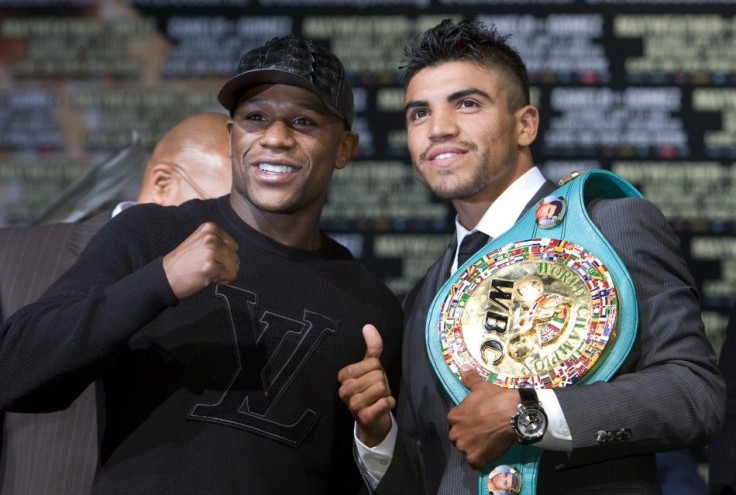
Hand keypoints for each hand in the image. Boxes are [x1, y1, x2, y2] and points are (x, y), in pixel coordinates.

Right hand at [162, 222, 238, 298]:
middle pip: (235, 256)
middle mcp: (212, 237)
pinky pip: (231, 276)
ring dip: (223, 273)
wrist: (166, 276)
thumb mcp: (200, 241)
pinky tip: (207, 277)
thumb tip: (235, 252)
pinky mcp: (211, 266)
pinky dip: (222, 280)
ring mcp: (212, 251)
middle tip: (206, 267)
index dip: (224, 256)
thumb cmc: (184, 262)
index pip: (233, 246)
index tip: (209, 259)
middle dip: (224, 265)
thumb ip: (218, 241)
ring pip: (235, 267)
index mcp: (210, 228)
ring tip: (206, 271)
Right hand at [337, 324, 394, 446]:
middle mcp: (344, 389)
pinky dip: (389, 403)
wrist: (371, 420)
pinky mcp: (364, 417)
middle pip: (377, 375)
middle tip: (376, 391)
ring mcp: (352, 404)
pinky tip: (382, 407)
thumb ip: (372, 347)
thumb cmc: (370, 390)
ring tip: (378, 399)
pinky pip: (384, 403)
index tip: (371, 379)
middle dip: (382, 383)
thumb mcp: (371, 367)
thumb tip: (368, 325)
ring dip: (385, 394)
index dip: (378, 370)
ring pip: (381, 387)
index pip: (373, 362)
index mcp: (344, 375)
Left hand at [447, 367, 518, 468]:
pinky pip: (475, 462)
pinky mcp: (476, 459)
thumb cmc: (496, 399)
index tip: (477, 419)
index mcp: (454, 416)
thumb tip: (462, 366)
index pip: (455, 421)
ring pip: (467, 449)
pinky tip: (490, 451)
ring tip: (488, 440)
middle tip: (483, 431)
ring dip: (474, 447)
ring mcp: (465, 448)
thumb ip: (469, 378)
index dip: (466, 420)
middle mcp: (455, 434)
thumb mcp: (481, 387)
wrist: (514, 415)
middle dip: (468, 435)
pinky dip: (481, 459)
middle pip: (459, 436)